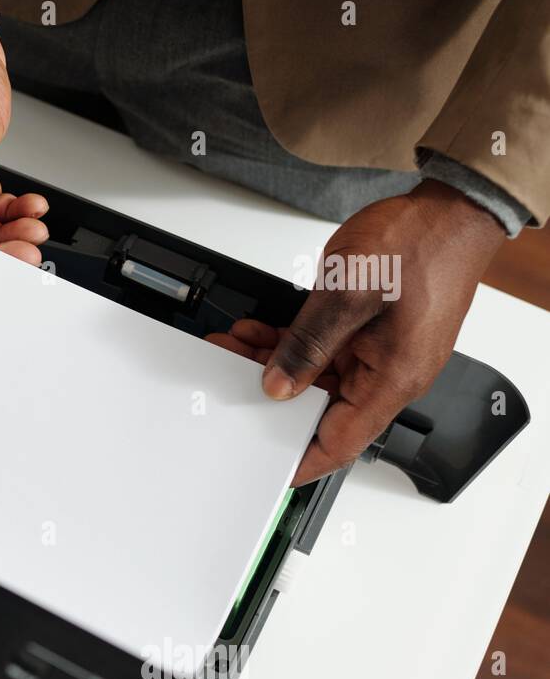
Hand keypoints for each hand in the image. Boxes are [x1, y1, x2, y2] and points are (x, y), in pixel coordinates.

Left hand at [208, 180, 504, 485]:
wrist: (453, 208)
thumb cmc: (421, 242)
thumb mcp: (348, 292)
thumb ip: (308, 343)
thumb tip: (278, 385)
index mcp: (393, 379)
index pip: (340, 443)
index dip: (299, 460)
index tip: (265, 469)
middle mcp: (390, 373)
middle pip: (320, 407)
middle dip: (269, 396)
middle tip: (226, 381)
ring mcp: (382, 351)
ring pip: (317, 376)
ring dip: (274, 363)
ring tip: (231, 347)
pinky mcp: (373, 331)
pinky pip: (326, 349)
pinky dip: (290, 342)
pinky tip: (258, 332)